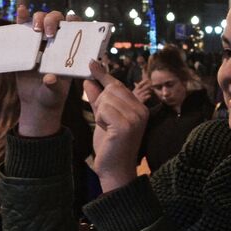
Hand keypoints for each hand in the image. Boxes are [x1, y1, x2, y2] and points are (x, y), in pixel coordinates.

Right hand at [14, 6, 74, 136]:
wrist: (35, 101)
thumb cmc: (51, 96)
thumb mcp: (55, 93)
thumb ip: (54, 86)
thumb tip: (49, 78)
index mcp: (70, 50)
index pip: (76, 29)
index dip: (75, 21)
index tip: (71, 21)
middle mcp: (56, 42)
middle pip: (57, 20)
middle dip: (53, 20)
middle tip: (48, 33)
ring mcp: (40, 42)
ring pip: (41, 19)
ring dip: (39, 18)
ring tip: (36, 29)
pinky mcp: (25, 45)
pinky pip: (24, 28)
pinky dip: (22, 17)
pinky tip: (21, 10)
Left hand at [85, 60, 149, 192]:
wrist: (114, 169)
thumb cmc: (110, 145)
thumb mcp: (102, 118)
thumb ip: (98, 99)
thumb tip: (89, 80)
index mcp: (139, 107)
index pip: (118, 85)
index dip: (104, 74)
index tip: (92, 62)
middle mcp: (141, 110)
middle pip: (111, 89)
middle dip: (101, 102)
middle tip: (104, 121)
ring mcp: (135, 117)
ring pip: (106, 99)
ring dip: (100, 113)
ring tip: (108, 128)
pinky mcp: (126, 125)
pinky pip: (104, 110)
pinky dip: (100, 119)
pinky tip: (107, 131)